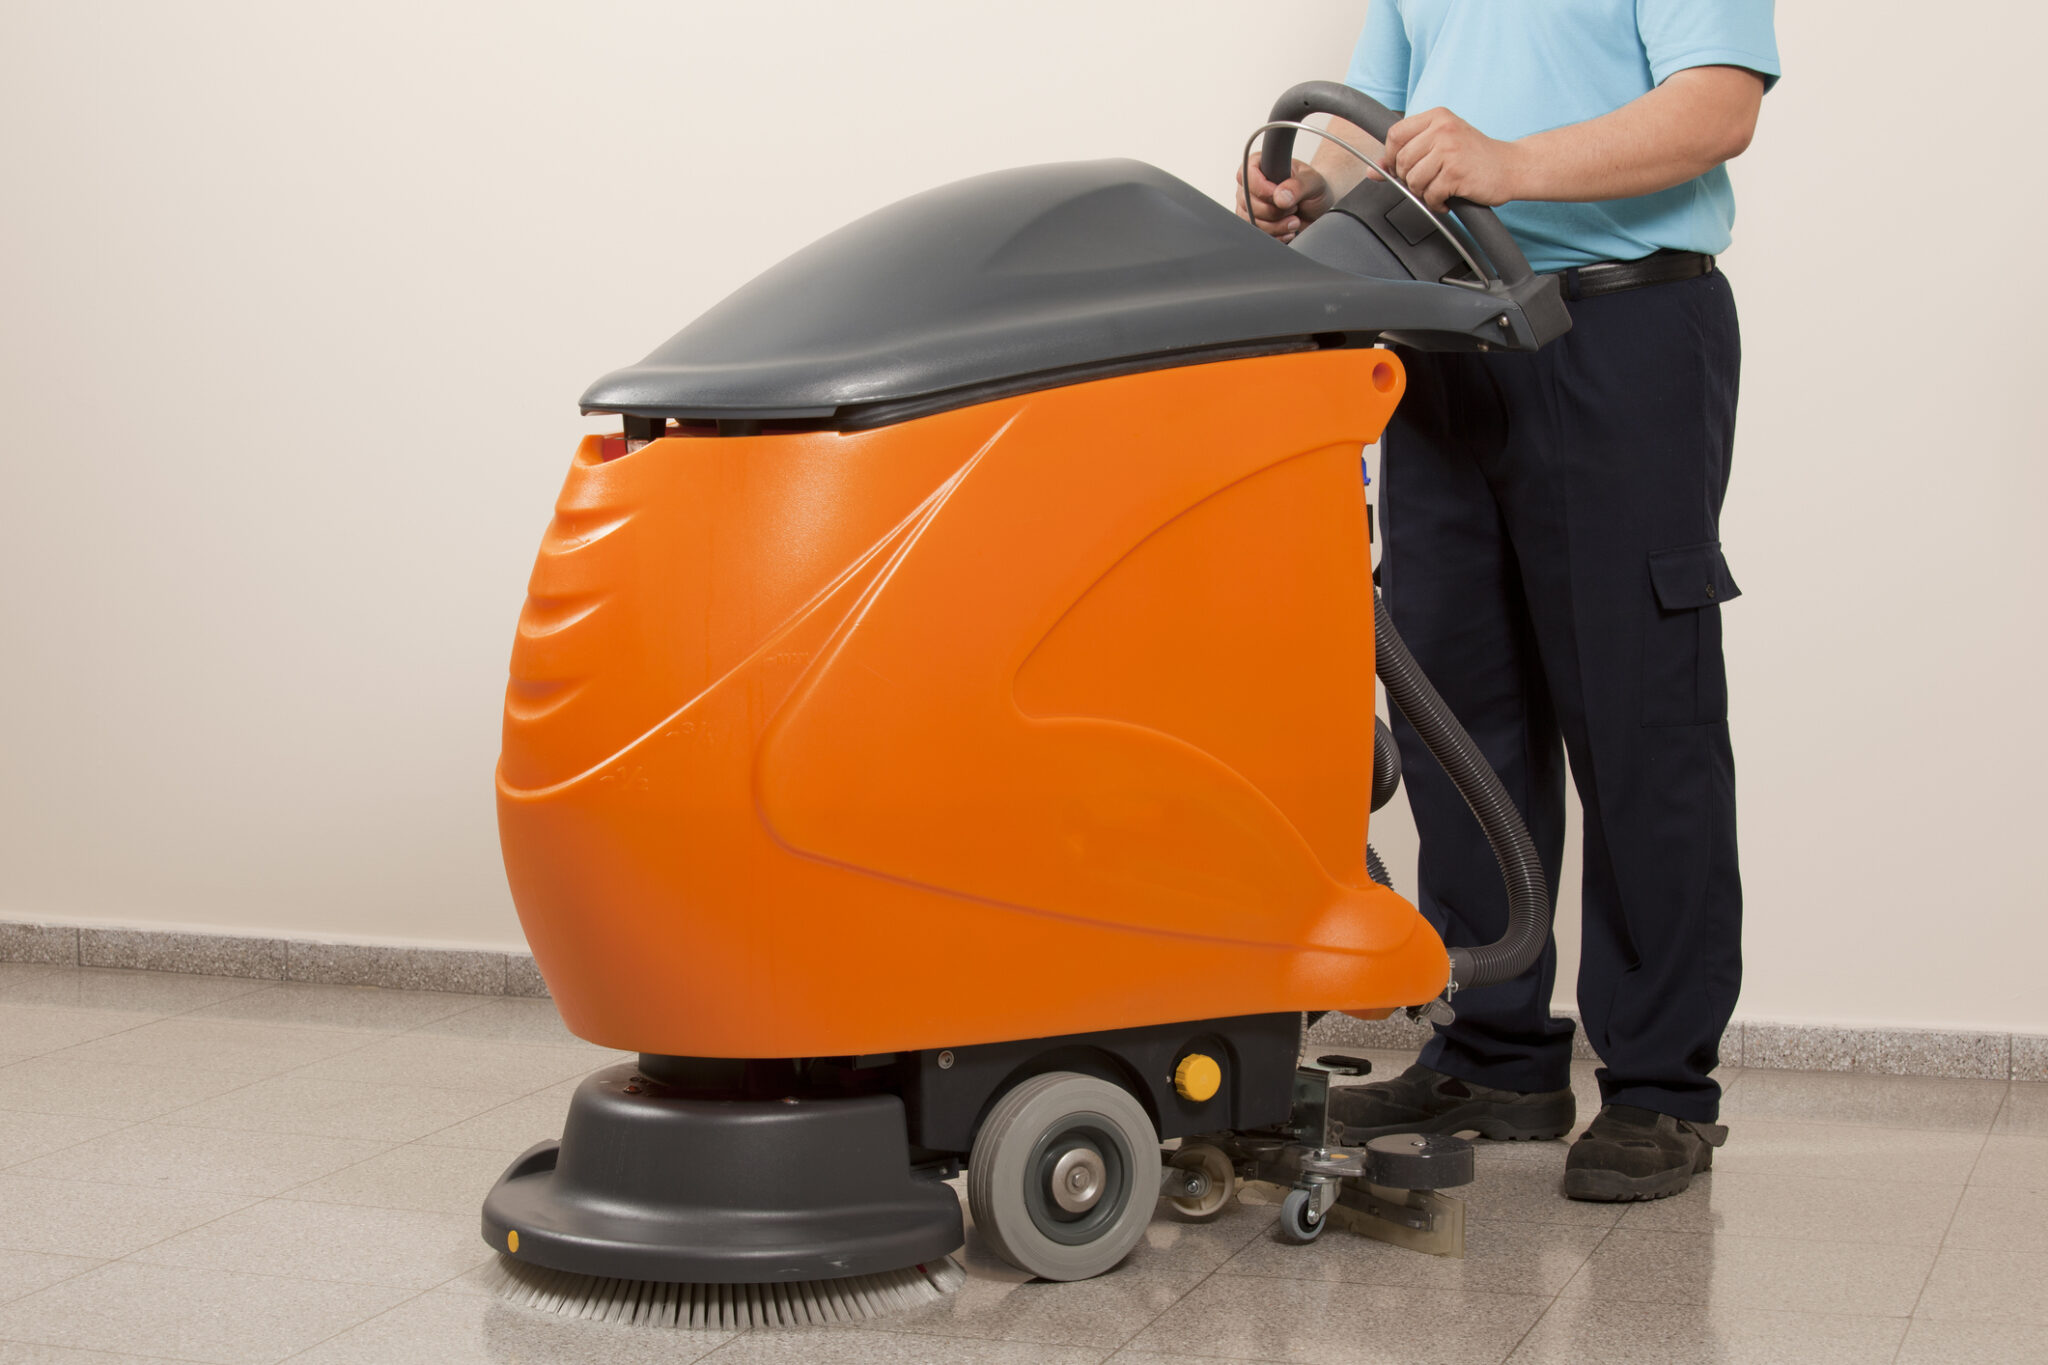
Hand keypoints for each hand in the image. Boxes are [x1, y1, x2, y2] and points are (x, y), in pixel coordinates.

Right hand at [1236, 156, 1330, 243]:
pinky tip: (1288, 230)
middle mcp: (1250, 185)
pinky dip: (1275, 235)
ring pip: (1252, 221)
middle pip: (1249, 203)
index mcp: (1260, 165)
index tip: (1282, 197)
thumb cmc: (1313, 187)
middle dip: (1275, 211)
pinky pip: (1256, 234)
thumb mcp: (1313, 182)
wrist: (1316, 206)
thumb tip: (1280, 198)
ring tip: (1295, 220)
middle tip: (1294, 207)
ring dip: (1277, 226)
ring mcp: (1248, 205)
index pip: (1246, 175)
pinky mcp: (1253, 222)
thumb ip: (1298, 186)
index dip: (1263, 190)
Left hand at [1385, 108, 1526, 212]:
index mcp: (1437, 117)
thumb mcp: (1441, 145)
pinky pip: (1430, 195)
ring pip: (1413, 180)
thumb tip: (1373, 171)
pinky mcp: (1456, 172)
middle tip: (1427, 183)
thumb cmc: (1475, 157)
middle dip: (1409, 179)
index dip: (1393, 157)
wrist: (1511, 167)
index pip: (1394, 134)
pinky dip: (1436, 203)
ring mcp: (1450, 149)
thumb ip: (1407, 154)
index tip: (1404, 168)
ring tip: (1439, 190)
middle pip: (1402, 161)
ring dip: (1423, 193)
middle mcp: (1442, 129)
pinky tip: (1448, 199)